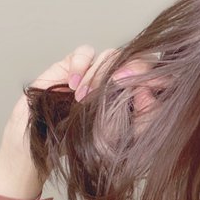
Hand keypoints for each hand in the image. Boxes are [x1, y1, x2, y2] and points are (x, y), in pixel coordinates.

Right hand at [2, 45, 163, 160]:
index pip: (153, 76)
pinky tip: (73, 86)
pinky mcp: (72, 65)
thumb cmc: (81, 146)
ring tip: (84, 100)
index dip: (156, 75)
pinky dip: (81, 65)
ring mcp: (96, 72)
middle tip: (121, 82)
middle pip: (135, 58)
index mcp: (134, 98)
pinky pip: (85, 52)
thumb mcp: (119, 140)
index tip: (153, 85)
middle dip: (130, 68)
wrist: (43, 147)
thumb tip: (147, 93)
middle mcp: (118, 82)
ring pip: (110, 55)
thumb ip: (140, 119)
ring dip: (99, 75)